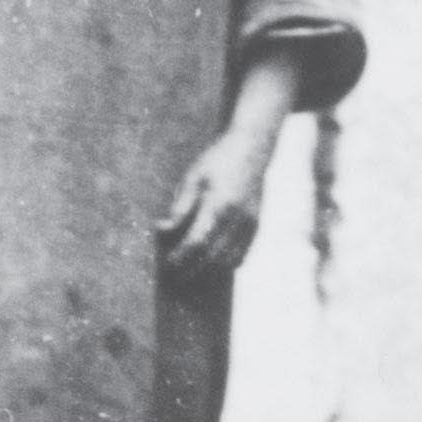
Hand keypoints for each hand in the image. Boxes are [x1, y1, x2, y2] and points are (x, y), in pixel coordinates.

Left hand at [157, 128, 272, 280]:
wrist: (253, 149)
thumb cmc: (218, 161)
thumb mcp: (193, 177)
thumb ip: (181, 205)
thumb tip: (164, 229)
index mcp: (219, 205)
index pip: (197, 242)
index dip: (182, 257)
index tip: (169, 263)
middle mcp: (238, 219)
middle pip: (213, 257)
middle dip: (193, 267)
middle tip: (176, 271)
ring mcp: (251, 225)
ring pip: (229, 261)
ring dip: (209, 267)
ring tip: (192, 265)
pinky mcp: (257, 227)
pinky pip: (242, 256)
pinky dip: (226, 263)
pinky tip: (212, 258)